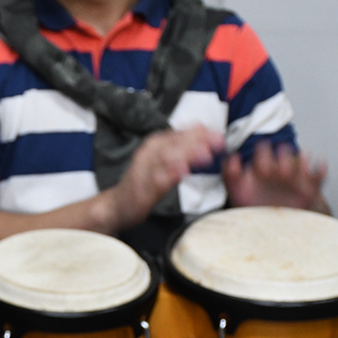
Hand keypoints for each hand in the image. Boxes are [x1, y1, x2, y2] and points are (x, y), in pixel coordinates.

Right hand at [98, 126, 225, 231]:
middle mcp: (149, 152)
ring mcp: (144, 168)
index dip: (202, 133)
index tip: (220, 137)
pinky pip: (155, 179)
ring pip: (166, 156)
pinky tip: (181, 174)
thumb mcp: (164, 162)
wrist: (117, 205)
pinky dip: (168, 174)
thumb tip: (205, 139)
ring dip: (186, 154)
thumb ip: (182, 151)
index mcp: (157, 144)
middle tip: (218, 144)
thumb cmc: (143, 183)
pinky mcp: (140, 187)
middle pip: (176, 142)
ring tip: (205, 157)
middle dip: (198, 141)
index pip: (181, 133)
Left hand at [222, 141, 327, 212]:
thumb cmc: (252, 205)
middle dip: (282, 158)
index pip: (263, 150)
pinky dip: (320, 170)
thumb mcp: (237, 190)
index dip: (262, 154)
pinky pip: (319, 175)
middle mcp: (279, 168)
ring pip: (302, 160)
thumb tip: (231, 157)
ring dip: (301, 161)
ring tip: (297, 171)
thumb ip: (230, 174)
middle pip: (284, 153)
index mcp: (262, 165)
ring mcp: (295, 177)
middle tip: (278, 171)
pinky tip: (318, 168)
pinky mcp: (309, 188)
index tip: (260, 166)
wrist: (270, 226)